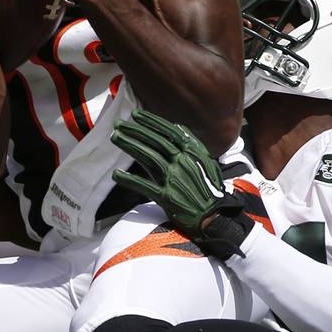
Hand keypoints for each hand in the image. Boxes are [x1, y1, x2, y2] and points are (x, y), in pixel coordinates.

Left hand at [111, 109, 251, 259]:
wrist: (215, 216)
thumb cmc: (209, 189)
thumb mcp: (205, 162)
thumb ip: (190, 146)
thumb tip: (177, 127)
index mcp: (194, 153)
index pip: (169, 132)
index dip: (151, 122)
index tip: (136, 115)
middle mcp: (184, 163)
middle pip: (156, 141)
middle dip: (136, 130)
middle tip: (119, 124)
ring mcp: (175, 179)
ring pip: (149, 157)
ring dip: (130, 145)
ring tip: (115, 137)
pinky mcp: (168, 197)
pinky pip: (144, 186)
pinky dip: (130, 179)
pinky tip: (117, 174)